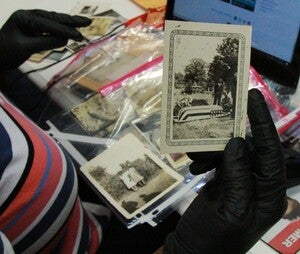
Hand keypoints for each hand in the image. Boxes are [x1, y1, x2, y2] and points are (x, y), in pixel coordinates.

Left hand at [0, 9, 90, 69]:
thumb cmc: (6, 53)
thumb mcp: (25, 48)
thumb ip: (45, 42)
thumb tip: (65, 40)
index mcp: (24, 17)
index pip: (48, 23)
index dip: (64, 30)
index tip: (78, 35)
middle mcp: (29, 16)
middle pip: (54, 18)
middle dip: (71, 21)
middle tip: (88, 22)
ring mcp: (31, 22)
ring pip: (54, 21)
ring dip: (69, 23)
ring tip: (84, 23)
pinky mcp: (34, 30)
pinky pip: (51, 28)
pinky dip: (62, 29)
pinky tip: (71, 30)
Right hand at [164, 89, 286, 253]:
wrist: (191, 251)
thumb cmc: (215, 237)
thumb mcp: (231, 209)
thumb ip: (237, 175)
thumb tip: (238, 141)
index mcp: (268, 193)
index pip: (271, 152)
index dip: (263, 123)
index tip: (252, 98)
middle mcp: (256, 183)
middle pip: (250, 147)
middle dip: (232, 132)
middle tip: (218, 113)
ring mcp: (238, 181)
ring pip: (230, 152)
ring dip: (212, 149)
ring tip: (196, 153)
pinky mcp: (222, 181)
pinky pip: (216, 160)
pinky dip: (204, 159)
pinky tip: (194, 166)